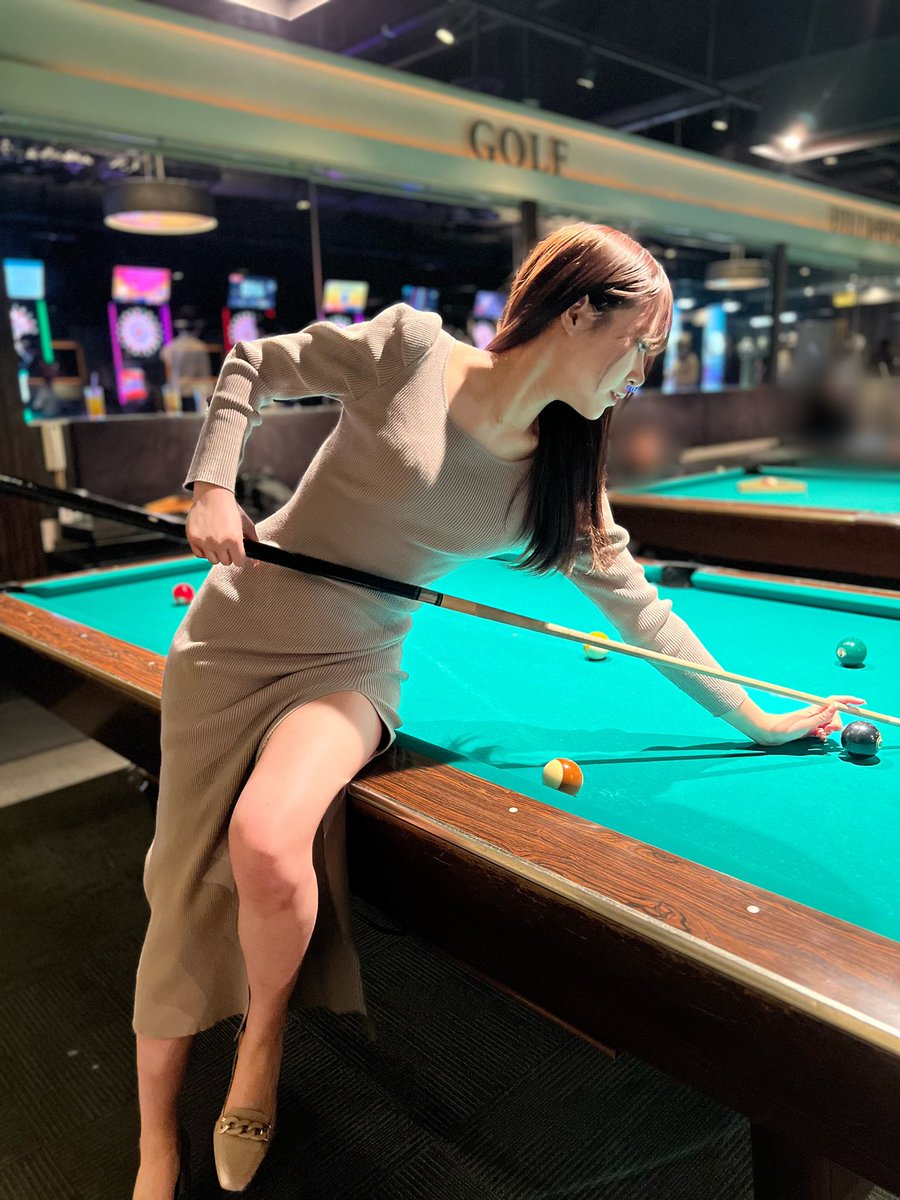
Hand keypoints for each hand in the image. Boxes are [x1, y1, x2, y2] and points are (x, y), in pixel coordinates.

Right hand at [186, 484, 259, 566]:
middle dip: (228, 554)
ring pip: (213, 560)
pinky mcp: (193, 539)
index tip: (237, 552)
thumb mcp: (246, 523)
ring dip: (216, 553)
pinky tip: (207, 540)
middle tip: (226, 542)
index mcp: (234, 540)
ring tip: (216, 540)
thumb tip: (256, 562)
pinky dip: (203, 550)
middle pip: (226, 562)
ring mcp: (205, 542)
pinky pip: (199, 555)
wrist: (212, 495)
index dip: (239, 557)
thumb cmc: (229, 508)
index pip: (239, 562)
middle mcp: (219, 543)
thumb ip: (253, 541)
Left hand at [744, 694, 866, 746]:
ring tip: (820, 735)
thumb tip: (835, 706)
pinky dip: (823, 735)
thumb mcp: (805, 724)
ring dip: (829, 730)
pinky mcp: (808, 728)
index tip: (862, 703)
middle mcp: (814, 713)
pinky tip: (818, 738)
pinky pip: (822, 730)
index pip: (835, 701)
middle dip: (837, 723)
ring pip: (829, 724)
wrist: (769, 734)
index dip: (849, 700)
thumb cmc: (785, 729)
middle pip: (835, 715)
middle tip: (828, 731)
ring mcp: (811, 721)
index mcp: (815, 709)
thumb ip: (821, 717)